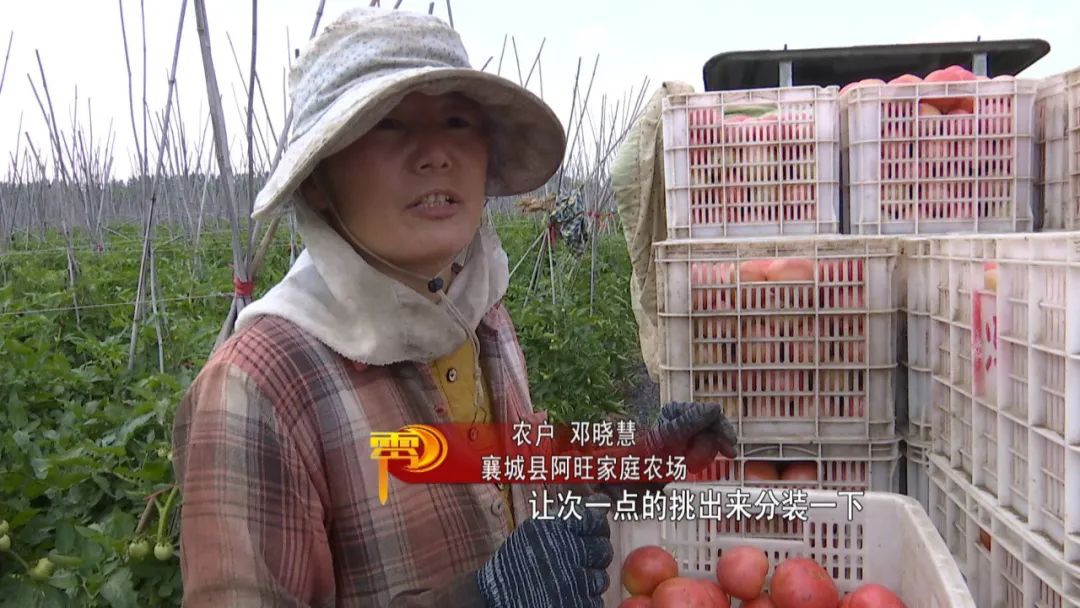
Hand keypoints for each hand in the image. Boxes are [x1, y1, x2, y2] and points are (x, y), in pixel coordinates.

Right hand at [475, 497, 612, 607]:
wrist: (494, 600)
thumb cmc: (517, 562)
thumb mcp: (534, 530)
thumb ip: (569, 516)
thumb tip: (603, 502)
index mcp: (551, 529)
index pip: (594, 520)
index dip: (598, 527)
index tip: (593, 531)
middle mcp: (562, 552)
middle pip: (603, 550)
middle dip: (595, 555)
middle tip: (579, 560)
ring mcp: (570, 583)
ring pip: (601, 579)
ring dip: (589, 580)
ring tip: (566, 580)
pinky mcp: (574, 606)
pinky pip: (595, 602)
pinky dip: (583, 600)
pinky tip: (565, 596)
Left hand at [643, 401, 737, 469]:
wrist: (639, 474)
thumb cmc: (651, 452)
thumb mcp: (672, 436)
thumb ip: (692, 421)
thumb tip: (715, 407)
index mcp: (676, 411)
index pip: (708, 413)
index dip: (721, 427)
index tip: (731, 442)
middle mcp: (682, 419)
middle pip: (711, 427)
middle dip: (716, 441)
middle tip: (729, 454)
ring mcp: (685, 433)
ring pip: (710, 440)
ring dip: (706, 452)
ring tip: (693, 463)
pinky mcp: (686, 447)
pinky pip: (704, 450)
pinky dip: (702, 458)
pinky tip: (694, 466)